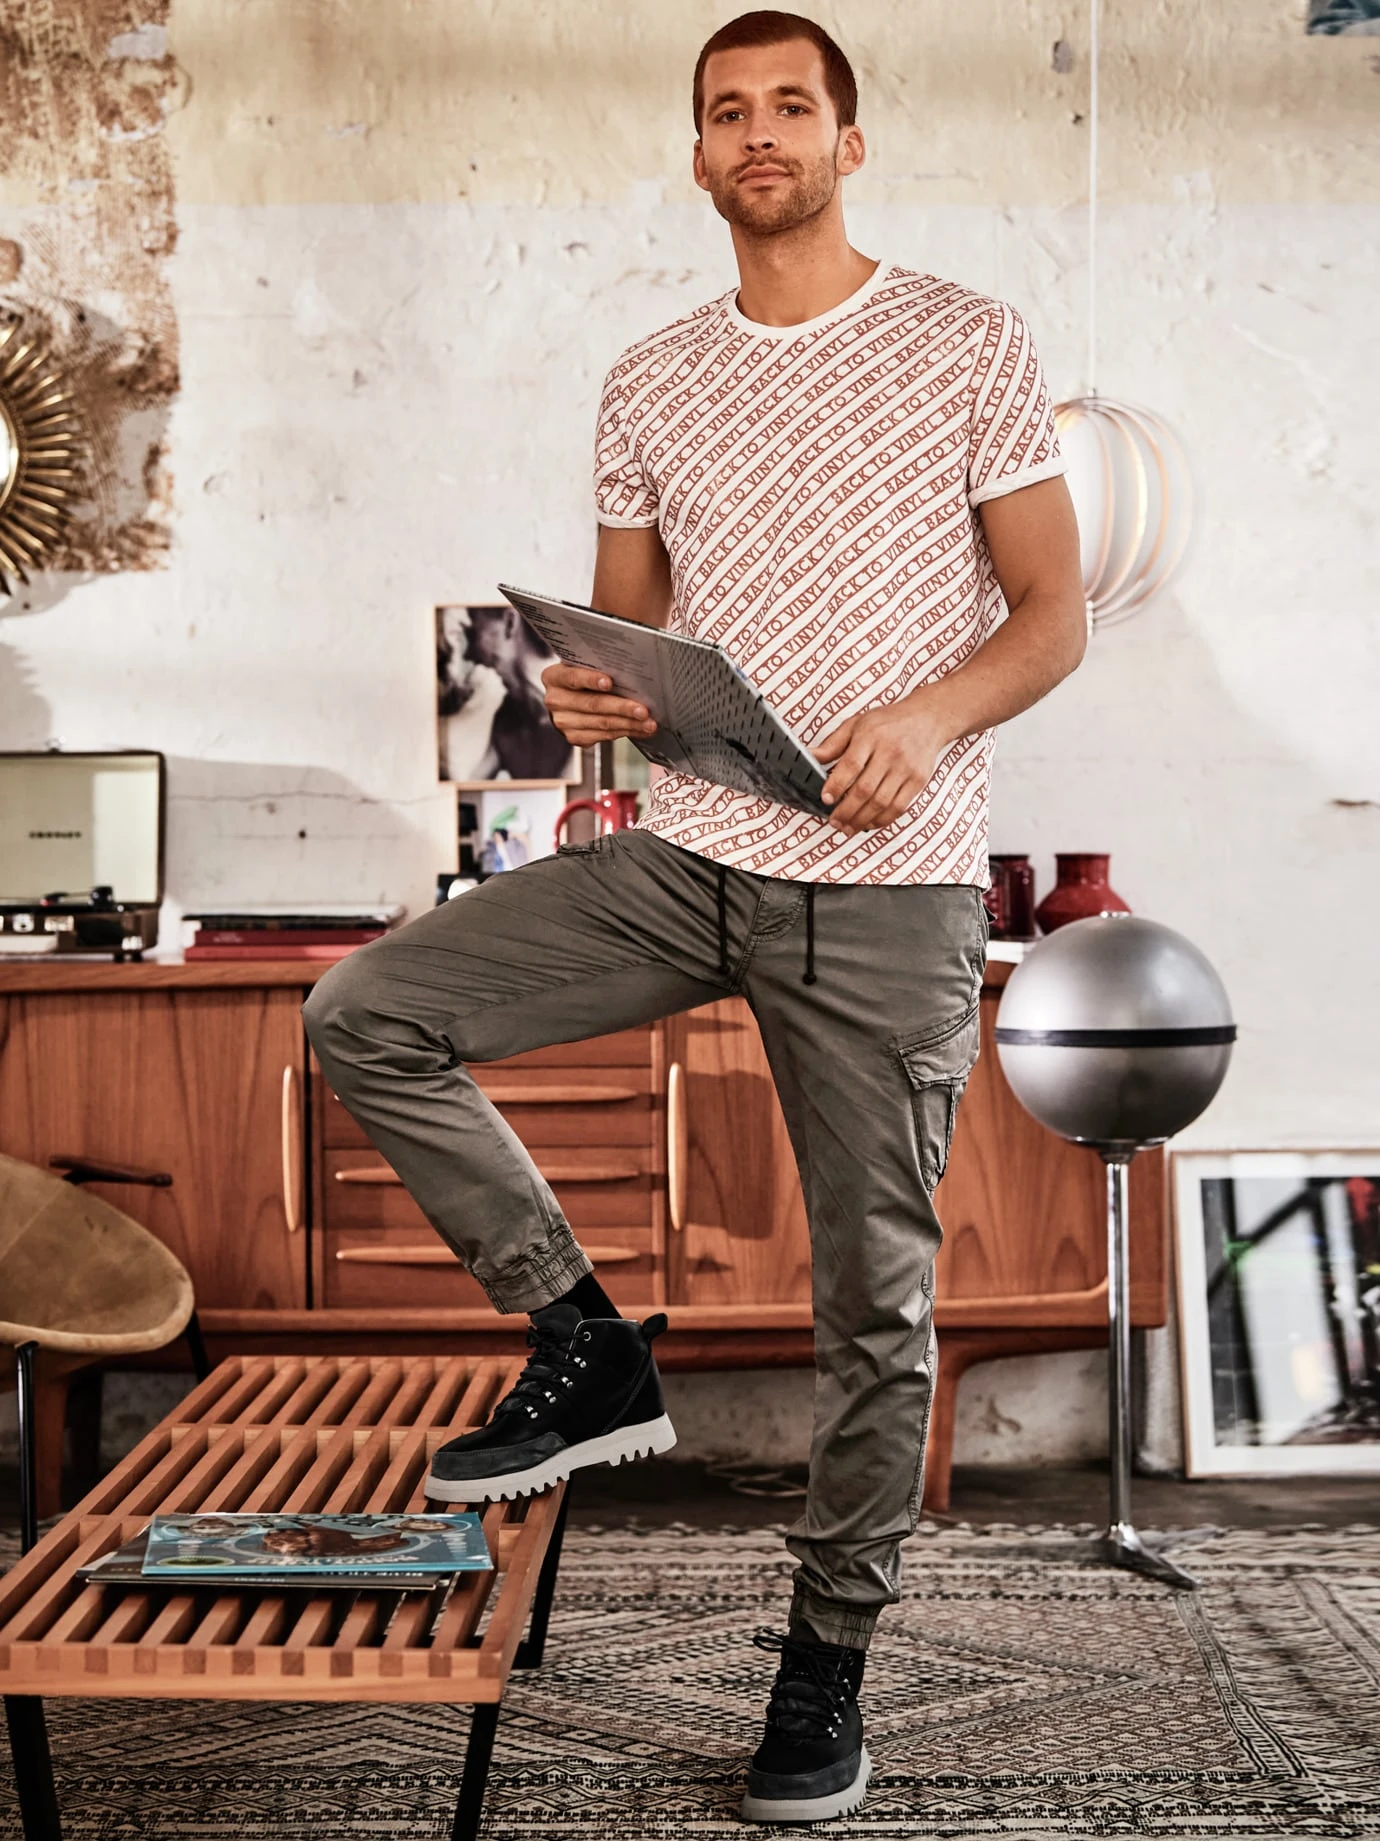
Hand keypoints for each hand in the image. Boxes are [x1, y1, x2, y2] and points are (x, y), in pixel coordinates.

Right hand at [541, 663, 658, 748]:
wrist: (570, 696)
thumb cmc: (583, 676)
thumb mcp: (585, 665)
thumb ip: (600, 665)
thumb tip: (634, 670)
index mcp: (554, 676)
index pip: (572, 677)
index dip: (590, 679)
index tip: (609, 682)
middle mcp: (555, 700)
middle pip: (592, 704)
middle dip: (621, 708)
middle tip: (643, 710)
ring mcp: (562, 721)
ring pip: (601, 723)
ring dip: (629, 724)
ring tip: (648, 723)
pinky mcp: (573, 737)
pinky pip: (603, 736)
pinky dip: (625, 732)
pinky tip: (639, 729)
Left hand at [814, 693, 951, 835]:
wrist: (928, 719)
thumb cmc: (888, 722)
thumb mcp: (856, 724)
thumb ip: (832, 744)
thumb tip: (808, 758)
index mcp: (871, 735)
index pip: (851, 765)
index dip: (837, 785)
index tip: (826, 799)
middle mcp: (890, 752)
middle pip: (865, 789)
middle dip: (846, 811)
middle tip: (834, 821)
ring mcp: (906, 768)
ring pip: (882, 803)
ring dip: (862, 820)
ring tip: (847, 828)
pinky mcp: (918, 780)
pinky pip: (899, 807)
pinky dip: (882, 820)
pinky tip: (868, 824)